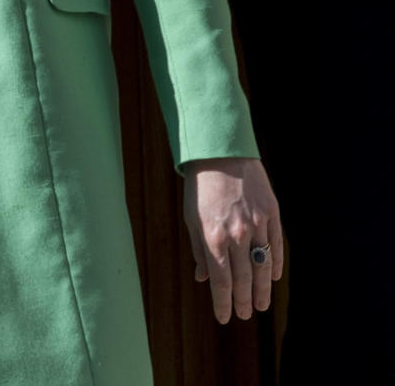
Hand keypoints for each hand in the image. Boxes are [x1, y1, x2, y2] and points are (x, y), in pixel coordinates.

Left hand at [183, 157, 282, 323]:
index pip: (222, 282)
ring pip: (263, 267)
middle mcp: (237, 235)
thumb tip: (203, 279)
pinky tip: (273, 278)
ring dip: (263, 290)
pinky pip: (276, 246)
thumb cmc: (201, 187)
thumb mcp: (192, 218)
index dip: (224, 304)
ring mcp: (257, 224)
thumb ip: (200, 250)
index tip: (225, 317)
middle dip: (244, 301)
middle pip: (244, 279)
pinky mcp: (272, 213)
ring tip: (261, 305)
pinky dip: (275, 265)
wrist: (221, 152)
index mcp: (214, 237)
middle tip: (245, 314)